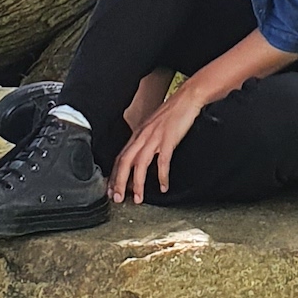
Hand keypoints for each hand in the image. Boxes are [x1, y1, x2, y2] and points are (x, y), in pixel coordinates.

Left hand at [109, 85, 206, 203]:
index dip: (114, 175)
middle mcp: (142, 136)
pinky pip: (163, 161)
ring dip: (137, 183)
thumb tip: (140, 158)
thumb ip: (144, 141)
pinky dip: (162, 176)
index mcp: (137, 134)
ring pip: (140, 164)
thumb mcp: (152, 127)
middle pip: (125, 162)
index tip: (111, 190)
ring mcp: (155, 137)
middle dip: (119, 182)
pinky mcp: (168, 139)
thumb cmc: (171, 113)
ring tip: (138, 198)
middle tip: (117, 199)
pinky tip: (163, 186)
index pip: (120, 157)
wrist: (186, 98)